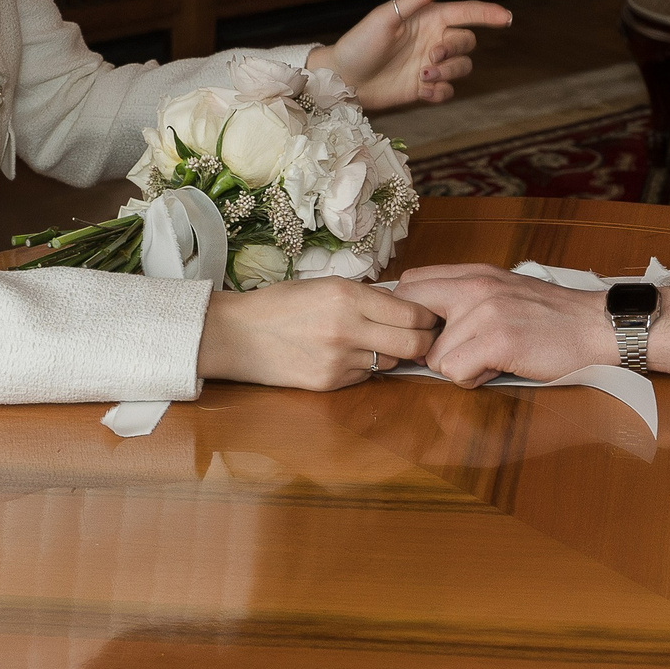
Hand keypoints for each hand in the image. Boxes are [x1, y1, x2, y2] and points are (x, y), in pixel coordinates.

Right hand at [198, 277, 438, 390]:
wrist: (240, 335)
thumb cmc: (282, 304)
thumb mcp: (326, 285)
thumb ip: (367, 297)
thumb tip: (405, 307)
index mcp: (348, 297)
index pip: (412, 314)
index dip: (427, 318)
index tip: (430, 318)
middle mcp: (347, 329)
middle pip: (412, 344)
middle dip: (423, 342)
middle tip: (422, 337)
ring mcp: (339, 360)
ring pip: (389, 362)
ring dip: (390, 353)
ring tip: (369, 341)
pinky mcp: (330, 383)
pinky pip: (365, 376)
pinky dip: (363, 366)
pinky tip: (342, 355)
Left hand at [306, 0, 510, 108]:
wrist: (343, 79)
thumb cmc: (360, 42)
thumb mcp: (388, 16)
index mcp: (428, 19)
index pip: (466, 13)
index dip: (488, 14)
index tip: (507, 17)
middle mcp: (433, 40)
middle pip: (468, 42)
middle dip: (455, 50)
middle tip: (431, 57)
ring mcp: (429, 65)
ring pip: (462, 68)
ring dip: (448, 73)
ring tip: (423, 75)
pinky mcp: (424, 87)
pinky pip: (448, 91)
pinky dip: (440, 91)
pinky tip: (421, 90)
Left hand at [392, 265, 612, 384]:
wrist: (595, 326)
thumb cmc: (552, 315)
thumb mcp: (503, 289)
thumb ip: (466, 295)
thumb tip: (426, 320)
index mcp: (473, 272)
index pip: (410, 283)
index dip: (409, 314)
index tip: (425, 332)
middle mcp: (474, 286)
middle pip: (410, 316)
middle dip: (423, 343)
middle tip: (451, 352)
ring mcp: (484, 312)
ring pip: (435, 357)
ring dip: (459, 367)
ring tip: (492, 359)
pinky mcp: (497, 341)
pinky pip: (455, 373)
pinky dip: (474, 379)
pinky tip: (499, 368)